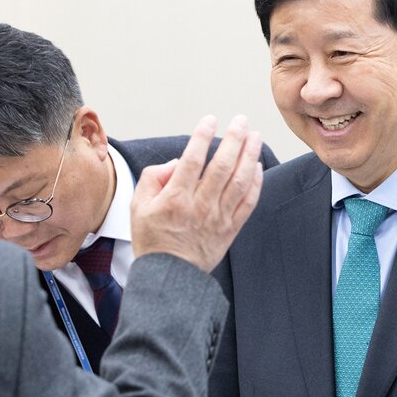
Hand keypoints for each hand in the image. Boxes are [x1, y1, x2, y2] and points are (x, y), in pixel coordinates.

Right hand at [131, 115, 262, 271]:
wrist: (169, 276)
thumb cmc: (152, 239)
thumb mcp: (138, 206)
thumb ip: (153, 178)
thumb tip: (177, 163)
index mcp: (175, 199)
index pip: (193, 160)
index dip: (202, 136)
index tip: (210, 120)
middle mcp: (200, 206)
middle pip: (222, 166)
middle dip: (234, 139)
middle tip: (240, 121)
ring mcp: (218, 218)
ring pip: (239, 182)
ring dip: (250, 156)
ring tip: (255, 136)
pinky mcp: (230, 229)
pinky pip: (248, 203)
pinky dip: (255, 183)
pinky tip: (258, 166)